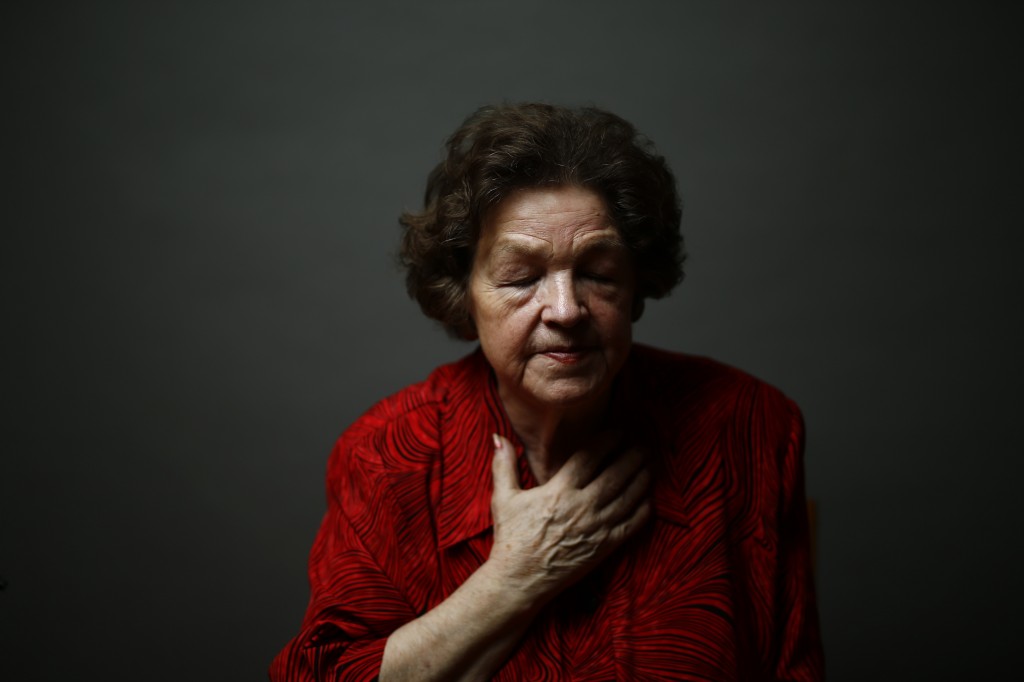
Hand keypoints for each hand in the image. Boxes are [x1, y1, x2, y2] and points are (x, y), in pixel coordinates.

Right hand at [485, 433, 650, 607]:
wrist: (519, 580)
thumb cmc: (511, 538)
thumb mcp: (503, 498)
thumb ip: (504, 465)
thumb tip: (498, 436)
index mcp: (558, 491)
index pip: (590, 457)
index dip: (608, 441)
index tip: (619, 432)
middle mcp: (581, 507)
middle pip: (616, 474)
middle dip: (632, 456)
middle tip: (642, 445)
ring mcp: (596, 528)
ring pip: (628, 497)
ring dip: (642, 477)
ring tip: (649, 464)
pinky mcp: (604, 548)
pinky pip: (632, 524)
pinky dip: (643, 508)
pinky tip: (648, 497)